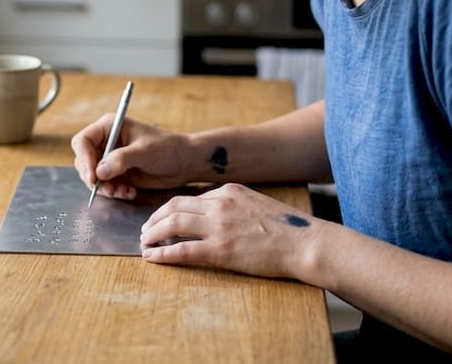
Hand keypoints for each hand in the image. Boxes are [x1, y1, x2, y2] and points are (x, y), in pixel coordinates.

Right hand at [70, 115, 192, 199]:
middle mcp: (107, 142)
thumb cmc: (168, 148)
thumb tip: (99, 172)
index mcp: (110, 127)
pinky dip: (115, 192)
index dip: (84, 159)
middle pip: (84, 161)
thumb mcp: (144, 151)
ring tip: (123, 193)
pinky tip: (130, 193)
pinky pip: (106, 186)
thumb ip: (121, 160)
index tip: (93, 176)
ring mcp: (111, 159)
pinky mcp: (118, 174)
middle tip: (108, 190)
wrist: (185, 163)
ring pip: (94, 177)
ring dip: (105, 188)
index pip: (83, 141)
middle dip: (94, 178)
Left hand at [139, 183, 320, 279]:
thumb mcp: (257, 203)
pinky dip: (163, 254)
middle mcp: (220, 204)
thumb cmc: (288, 229)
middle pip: (174, 206)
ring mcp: (219, 227)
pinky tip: (152, 258)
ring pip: (172, 224)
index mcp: (229, 191)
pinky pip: (182, 250)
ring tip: (145, 243)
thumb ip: (234, 204)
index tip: (161, 218)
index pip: (189, 197)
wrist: (306, 243)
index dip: (170, 209)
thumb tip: (214, 212)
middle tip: (146, 230)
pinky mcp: (221, 250)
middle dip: (155, 218)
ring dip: (153, 234)